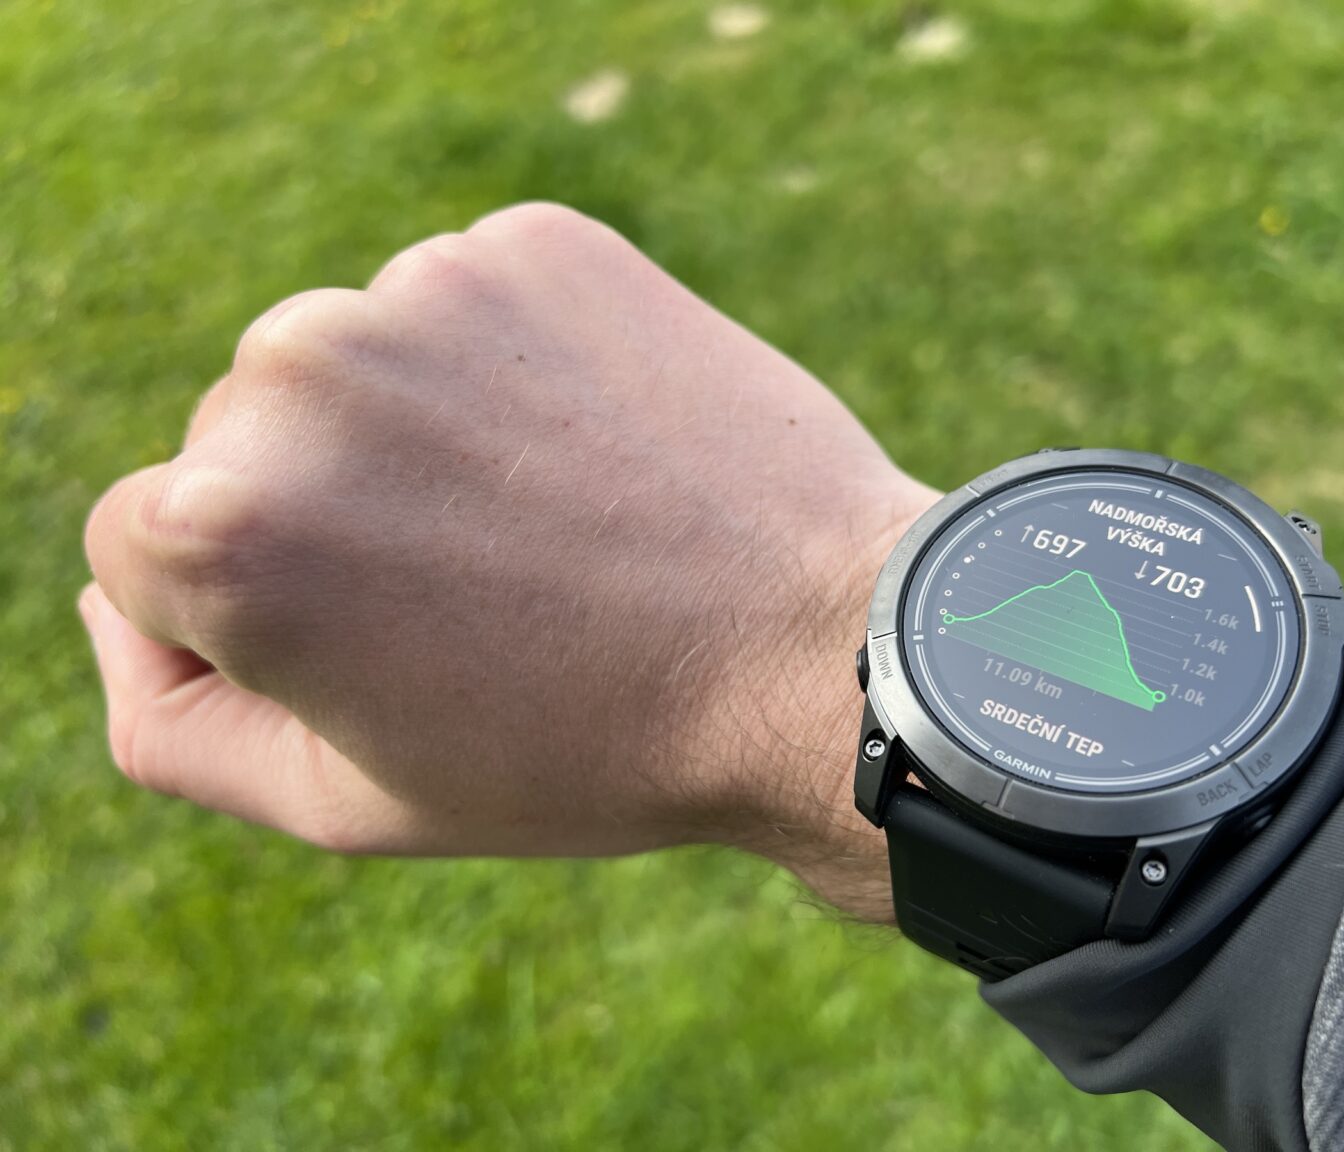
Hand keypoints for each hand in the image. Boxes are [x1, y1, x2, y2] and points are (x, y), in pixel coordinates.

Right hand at [82, 203, 933, 919]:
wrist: (811, 653)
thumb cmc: (581, 748)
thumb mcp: (341, 799)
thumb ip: (167, 721)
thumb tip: (121, 599)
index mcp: (219, 528)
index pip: (148, 549)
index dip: (264, 617)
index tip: (388, 645)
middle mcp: (297, 375)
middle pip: (245, 442)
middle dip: (333, 516)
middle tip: (485, 595)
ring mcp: (423, 291)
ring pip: (357, 368)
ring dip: (418, 438)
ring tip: (546, 523)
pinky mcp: (535, 248)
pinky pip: (466, 312)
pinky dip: (508, 373)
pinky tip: (594, 451)